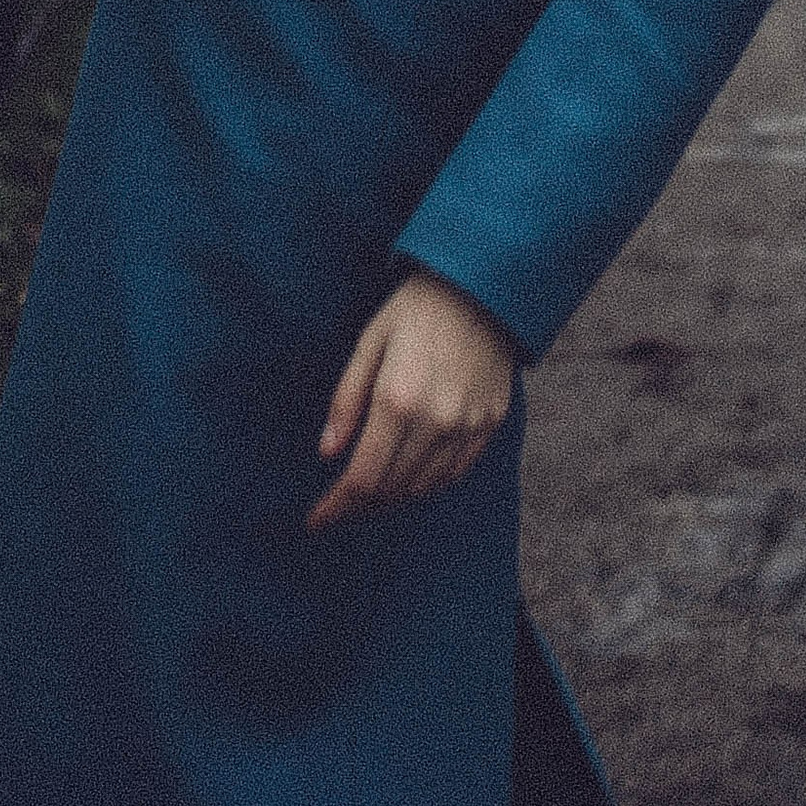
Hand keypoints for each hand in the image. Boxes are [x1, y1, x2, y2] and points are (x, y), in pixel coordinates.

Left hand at [308, 270, 518, 530]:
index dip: (336, 507)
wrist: (483, 285)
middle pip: (392, 489)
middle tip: (339, 505)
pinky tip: (410, 477)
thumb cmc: (418, 308)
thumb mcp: (371, 342)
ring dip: (392, 498)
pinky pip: (455, 473)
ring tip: (370, 493)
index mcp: (398, 400)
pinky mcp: (490, 422)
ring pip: (423, 488)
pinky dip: (428, 484)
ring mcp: (467, 425)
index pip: (363, 478)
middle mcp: (436, 420)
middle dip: (359, 506)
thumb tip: (328, 453)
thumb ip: (346, 400)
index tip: (316, 520)